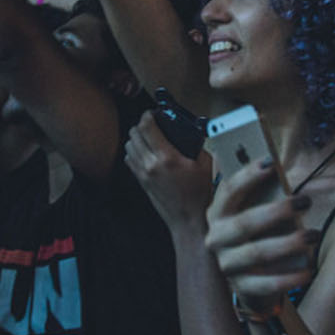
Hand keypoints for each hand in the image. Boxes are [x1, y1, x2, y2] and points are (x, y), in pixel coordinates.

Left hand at [124, 110, 215, 230]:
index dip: (148, 115)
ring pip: (128, 146)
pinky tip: (144, 152)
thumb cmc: (199, 197)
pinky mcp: (141, 182)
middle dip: (141, 124)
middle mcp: (150, 165)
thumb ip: (198, 146)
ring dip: (136, 138)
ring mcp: (143, 174)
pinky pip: (129, 160)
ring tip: (147, 136)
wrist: (189, 221)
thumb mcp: (206, 165)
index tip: (153, 112)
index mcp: (167, 158)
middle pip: (133, 134)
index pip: (147, 127)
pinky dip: (133, 152)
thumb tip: (193, 135)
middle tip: (151, 122)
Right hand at [204, 158, 317, 307]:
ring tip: (313, 235)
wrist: (249, 276)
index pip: (228, 190)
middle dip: (276, 211)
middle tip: (305, 201)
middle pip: (244, 223)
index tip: (271, 163)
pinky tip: (308, 270)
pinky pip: (265, 285)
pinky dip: (288, 279)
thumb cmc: (259, 232)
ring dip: (288, 244)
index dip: (248, 176)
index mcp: (218, 213)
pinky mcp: (242, 288)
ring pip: (256, 253)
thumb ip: (264, 195)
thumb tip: (281, 176)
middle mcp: (217, 239)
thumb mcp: (256, 210)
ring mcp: (227, 265)